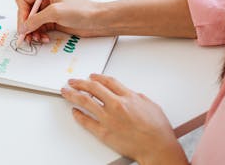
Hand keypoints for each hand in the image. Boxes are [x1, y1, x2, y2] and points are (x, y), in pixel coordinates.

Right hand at [15, 0, 100, 42]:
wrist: (97, 20)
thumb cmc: (81, 10)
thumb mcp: (56, 12)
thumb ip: (36, 19)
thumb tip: (23, 27)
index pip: (23, 0)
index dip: (22, 14)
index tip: (24, 27)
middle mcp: (45, 0)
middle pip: (26, 13)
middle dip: (26, 25)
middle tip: (27, 37)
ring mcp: (49, 11)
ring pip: (31, 22)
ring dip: (32, 32)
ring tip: (37, 39)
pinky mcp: (53, 21)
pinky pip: (39, 28)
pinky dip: (39, 34)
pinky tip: (44, 38)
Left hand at [61, 74, 188, 164]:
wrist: (157, 147)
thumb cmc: (157, 129)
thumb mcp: (149, 104)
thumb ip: (135, 97)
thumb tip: (127, 94)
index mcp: (127, 96)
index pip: (107, 81)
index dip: (97, 77)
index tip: (91, 76)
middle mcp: (116, 105)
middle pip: (93, 88)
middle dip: (80, 83)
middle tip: (73, 81)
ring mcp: (108, 119)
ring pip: (85, 102)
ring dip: (73, 94)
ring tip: (66, 91)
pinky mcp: (104, 132)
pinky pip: (86, 122)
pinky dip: (78, 115)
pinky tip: (74, 111)